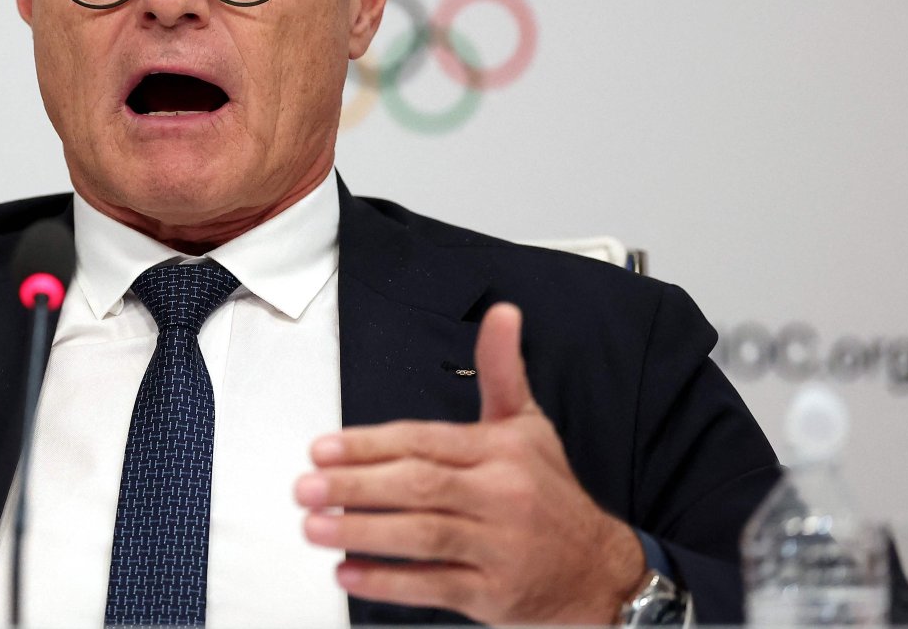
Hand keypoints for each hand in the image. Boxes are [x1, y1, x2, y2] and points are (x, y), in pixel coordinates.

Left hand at [294, 303, 644, 624]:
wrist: (602, 570)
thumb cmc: (551, 493)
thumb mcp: (528, 425)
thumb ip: (502, 370)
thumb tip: (502, 313)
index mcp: (499, 452)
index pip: (424, 442)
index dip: (369, 445)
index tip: (323, 449)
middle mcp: (500, 496)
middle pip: (419, 486)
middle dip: (355, 487)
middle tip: (306, 488)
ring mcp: (497, 548)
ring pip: (423, 536)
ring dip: (363, 533)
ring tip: (315, 528)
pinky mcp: (493, 594)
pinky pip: (434, 587)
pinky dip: (388, 582)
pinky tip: (348, 574)